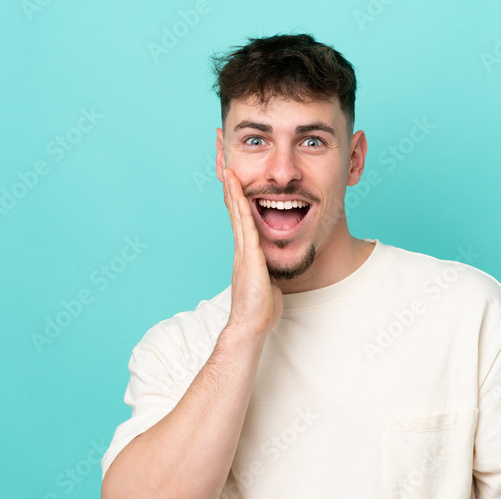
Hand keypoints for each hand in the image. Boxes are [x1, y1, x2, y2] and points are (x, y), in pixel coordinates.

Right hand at [222, 168, 282, 335]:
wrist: (251, 325)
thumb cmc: (260, 309)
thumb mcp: (266, 284)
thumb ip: (267, 272)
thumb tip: (272, 270)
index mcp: (246, 255)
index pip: (240, 224)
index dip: (237, 204)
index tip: (236, 186)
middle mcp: (242, 250)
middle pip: (235, 215)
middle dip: (232, 192)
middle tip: (228, 171)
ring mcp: (244, 253)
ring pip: (238, 217)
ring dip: (234, 194)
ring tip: (231, 174)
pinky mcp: (250, 258)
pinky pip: (247, 228)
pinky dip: (243, 210)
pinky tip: (243, 196)